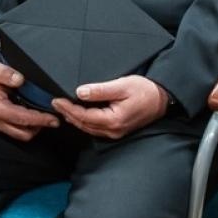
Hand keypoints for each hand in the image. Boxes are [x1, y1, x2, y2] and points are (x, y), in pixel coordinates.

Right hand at [0, 59, 58, 140]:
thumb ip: (6, 74)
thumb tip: (20, 79)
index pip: (25, 119)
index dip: (41, 120)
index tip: (54, 118)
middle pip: (24, 133)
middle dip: (40, 127)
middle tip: (53, 118)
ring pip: (20, 134)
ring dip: (33, 128)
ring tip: (43, 117)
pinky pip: (14, 130)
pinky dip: (25, 126)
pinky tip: (31, 116)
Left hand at [52, 75, 168, 138]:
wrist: (162, 99)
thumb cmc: (145, 91)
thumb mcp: (122, 85)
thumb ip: (100, 90)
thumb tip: (80, 92)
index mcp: (113, 120)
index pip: (83, 116)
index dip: (68, 108)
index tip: (56, 100)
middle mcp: (113, 130)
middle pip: (83, 124)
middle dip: (67, 114)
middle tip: (55, 103)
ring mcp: (115, 132)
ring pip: (88, 128)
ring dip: (74, 118)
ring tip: (62, 108)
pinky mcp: (117, 130)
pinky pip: (95, 128)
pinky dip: (84, 121)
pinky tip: (78, 113)